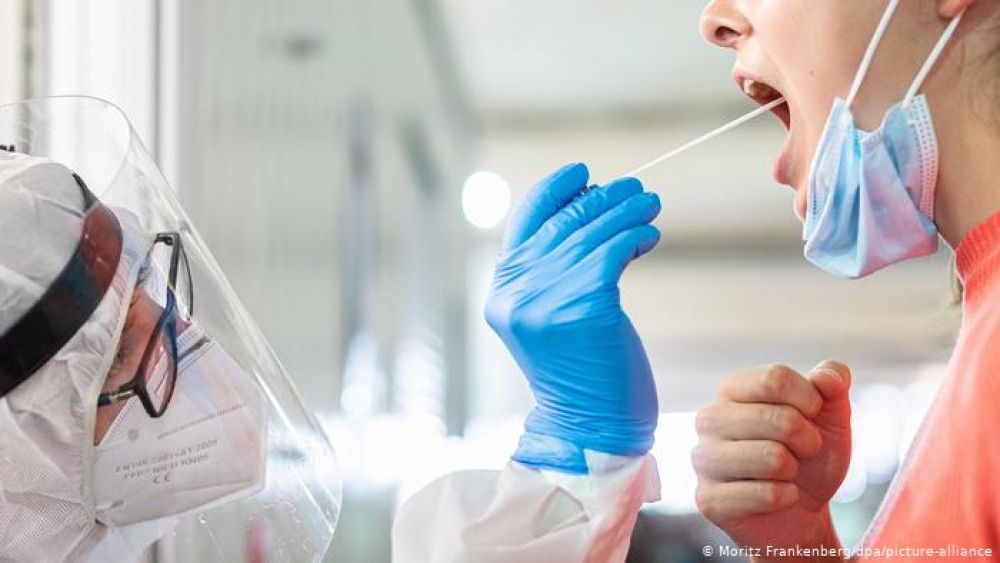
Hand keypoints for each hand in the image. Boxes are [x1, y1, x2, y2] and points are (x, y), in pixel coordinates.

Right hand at [485, 163, 661, 472]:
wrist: (592, 427)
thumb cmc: (582, 373)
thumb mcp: (551, 317)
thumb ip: (552, 273)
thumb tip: (588, 212)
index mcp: (502, 292)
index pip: (524, 221)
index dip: (554, 190)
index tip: (584, 174)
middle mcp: (517, 292)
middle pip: (563, 222)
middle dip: (603, 199)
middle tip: (636, 190)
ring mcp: (545, 299)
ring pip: (592, 233)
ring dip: (627, 211)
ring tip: (650, 204)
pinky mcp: (582, 305)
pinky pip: (613, 250)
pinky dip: (635, 235)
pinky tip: (648, 236)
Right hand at [692, 362, 851, 558]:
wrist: (801, 512)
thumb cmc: (809, 456)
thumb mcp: (831, 415)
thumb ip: (833, 382)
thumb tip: (828, 376)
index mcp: (732, 390)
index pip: (775, 378)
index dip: (810, 400)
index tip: (814, 416)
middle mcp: (709, 419)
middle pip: (778, 418)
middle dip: (808, 440)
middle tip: (804, 452)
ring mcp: (703, 459)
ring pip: (772, 457)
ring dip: (795, 470)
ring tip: (787, 473)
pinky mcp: (709, 499)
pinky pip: (766, 494)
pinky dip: (787, 497)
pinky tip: (779, 497)